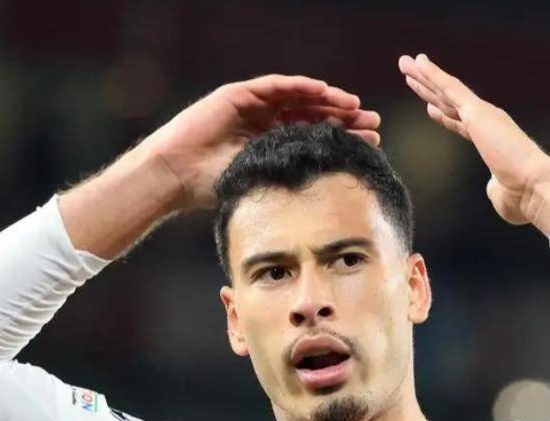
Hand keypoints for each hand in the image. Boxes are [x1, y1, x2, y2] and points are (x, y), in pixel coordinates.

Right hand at [141, 75, 381, 209]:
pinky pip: (275, 87)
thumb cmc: (211, 189)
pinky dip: (300, 86)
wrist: (176, 176)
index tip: (372, 145)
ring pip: (298, 99)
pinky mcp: (239, 95)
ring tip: (355, 107)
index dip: (343, 139)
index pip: (315, 138)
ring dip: (328, 100)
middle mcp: (264, 123)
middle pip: (312, 116)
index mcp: (272, 145)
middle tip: (374, 124)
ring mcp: (252, 107)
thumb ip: (287, 184)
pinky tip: (324, 91)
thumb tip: (328, 204)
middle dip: (344, 119)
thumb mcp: (260, 186)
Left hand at [397, 53, 549, 233]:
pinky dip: (433, 75)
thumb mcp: (501, 194)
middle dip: (428, 88)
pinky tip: (419, 63)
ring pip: (446, 90)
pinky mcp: (477, 113)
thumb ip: (495, 188)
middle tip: (411, 72)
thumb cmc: (521, 197)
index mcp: (491, 139)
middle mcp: (487, 121)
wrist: (534, 187)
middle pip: (449, 102)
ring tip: (405, 62)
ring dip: (424, 76)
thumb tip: (493, 188)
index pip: (461, 123)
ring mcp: (482, 115)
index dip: (444, 115)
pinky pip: (450, 88)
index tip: (430, 108)